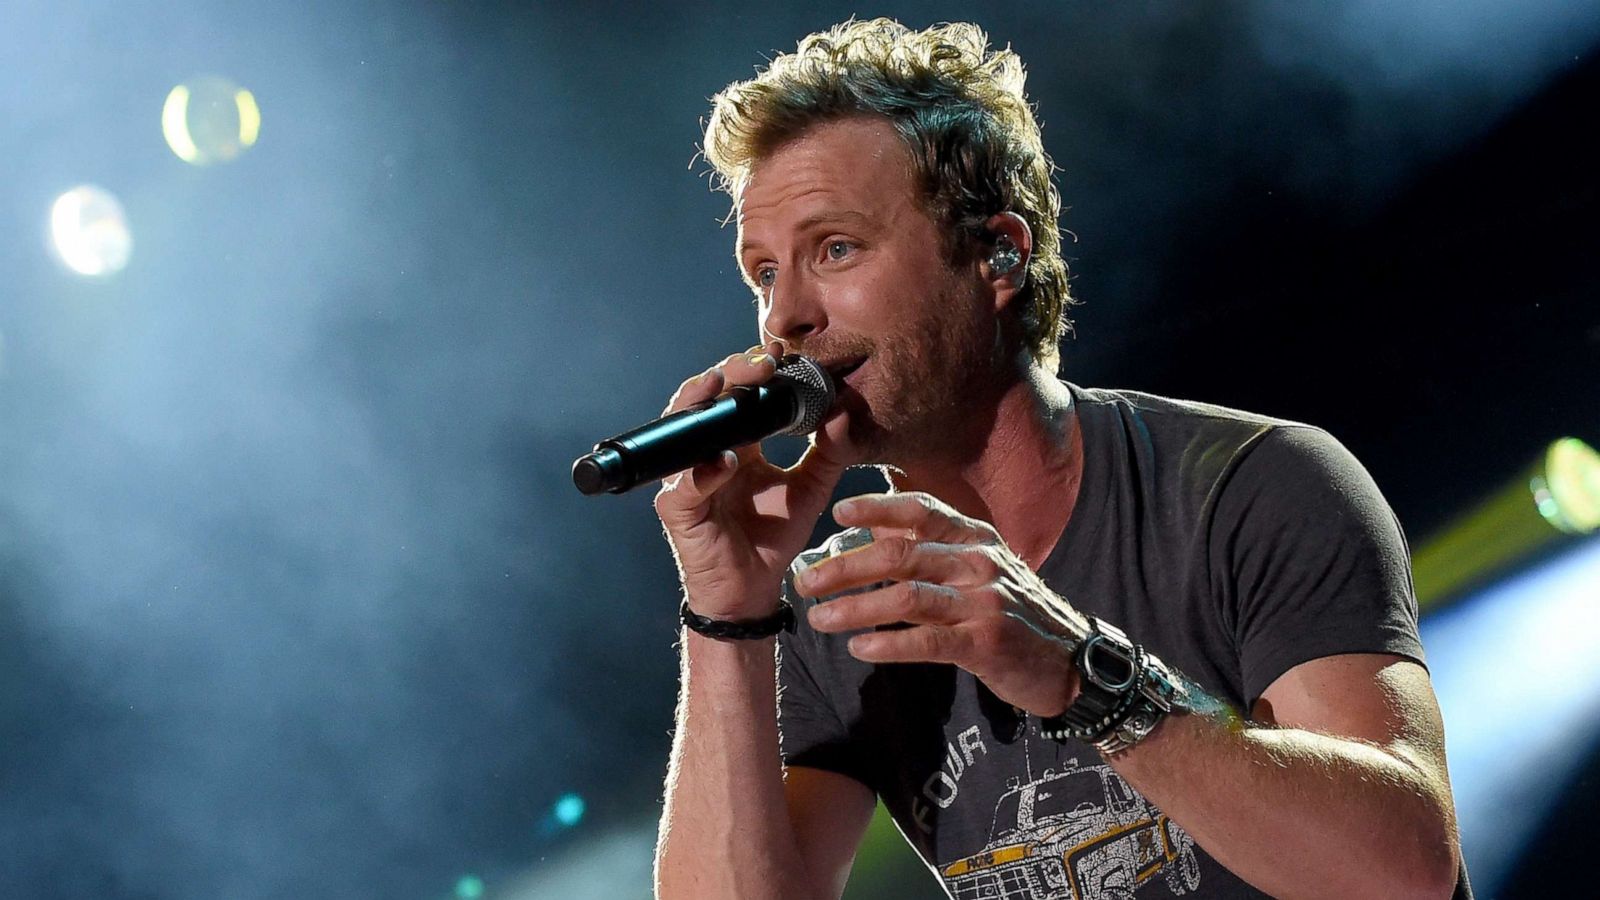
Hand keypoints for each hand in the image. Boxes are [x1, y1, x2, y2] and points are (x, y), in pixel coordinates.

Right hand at [654, 343, 859, 619]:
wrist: (754, 590)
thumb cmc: (773, 537)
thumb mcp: (811, 488)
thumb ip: (830, 451)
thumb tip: (845, 409)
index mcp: (735, 443)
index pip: (736, 394)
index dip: (752, 371)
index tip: (780, 354)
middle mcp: (705, 453)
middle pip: (706, 399)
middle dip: (729, 374)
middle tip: (760, 364)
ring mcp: (685, 478)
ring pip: (680, 430)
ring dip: (700, 405)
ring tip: (723, 387)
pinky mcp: (677, 510)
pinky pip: (681, 486)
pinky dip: (701, 472)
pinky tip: (726, 461)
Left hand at [794, 491, 1085, 715]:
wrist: (1074, 661)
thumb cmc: (1016, 614)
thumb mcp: (982, 570)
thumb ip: (935, 551)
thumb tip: (872, 533)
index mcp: (976, 538)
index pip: (921, 511)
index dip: (878, 507)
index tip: (838, 511)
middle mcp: (980, 562)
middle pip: (901, 554)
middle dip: (846, 566)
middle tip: (806, 581)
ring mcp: (985, 602)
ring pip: (907, 596)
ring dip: (855, 607)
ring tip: (819, 618)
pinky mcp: (987, 644)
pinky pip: (927, 641)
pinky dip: (889, 643)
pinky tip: (859, 648)